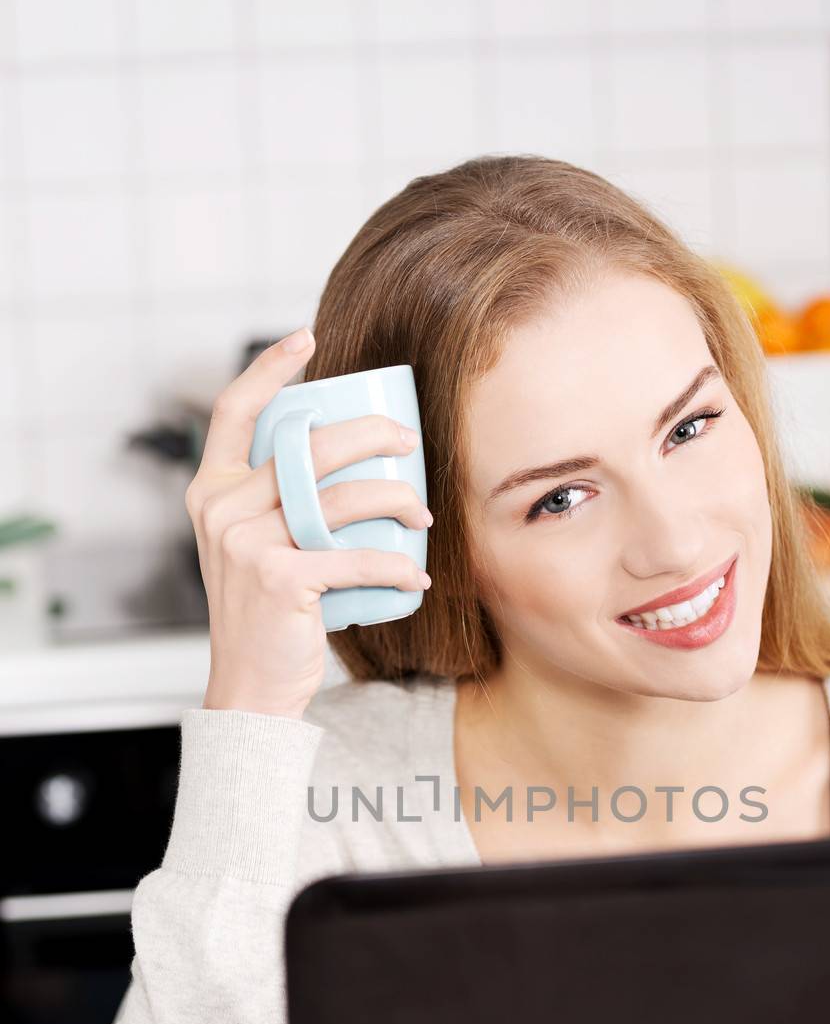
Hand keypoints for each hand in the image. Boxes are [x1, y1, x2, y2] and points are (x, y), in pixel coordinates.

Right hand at [186, 327, 432, 719]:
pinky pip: (355, 558)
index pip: (234, 412)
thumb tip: (349, 461)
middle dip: (369, 434)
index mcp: (211, 492)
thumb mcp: (256, 549)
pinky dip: (396, 567)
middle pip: (308, 445)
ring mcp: (246, 543)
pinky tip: (417, 576)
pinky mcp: (278, 579)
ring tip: (424, 515)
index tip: (306, 338)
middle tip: (407, 441)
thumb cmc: (269, 614)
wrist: (250, 686)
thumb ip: (277, 506)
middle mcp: (221, 509)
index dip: (269, 368)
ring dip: (396, 500)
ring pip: (340, 498)